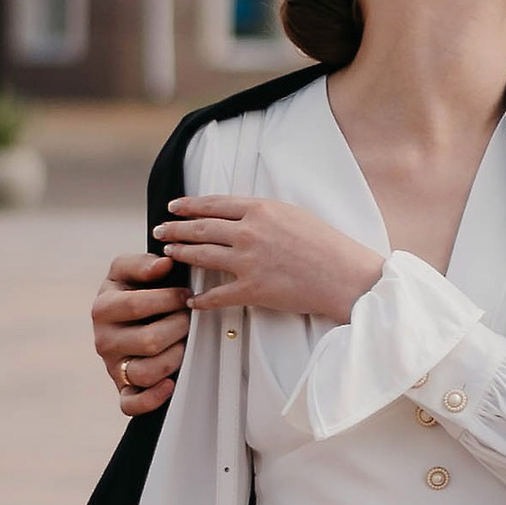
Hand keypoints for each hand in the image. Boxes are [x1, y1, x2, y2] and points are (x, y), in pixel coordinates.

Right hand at [95, 249, 188, 414]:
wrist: (128, 319)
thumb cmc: (133, 291)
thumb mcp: (129, 270)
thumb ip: (143, 263)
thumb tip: (164, 264)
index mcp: (103, 307)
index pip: (138, 305)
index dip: (169, 299)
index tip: (185, 295)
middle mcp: (103, 339)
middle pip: (148, 341)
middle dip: (178, 328)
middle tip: (188, 319)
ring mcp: (112, 367)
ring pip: (146, 372)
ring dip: (174, 357)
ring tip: (183, 343)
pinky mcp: (122, 389)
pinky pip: (131, 405)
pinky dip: (153, 398)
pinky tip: (170, 384)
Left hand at [155, 194, 381, 323]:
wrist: (345, 275)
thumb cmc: (326, 244)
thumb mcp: (294, 214)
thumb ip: (264, 213)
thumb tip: (241, 214)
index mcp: (261, 209)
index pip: (214, 204)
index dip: (189, 205)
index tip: (174, 207)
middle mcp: (249, 232)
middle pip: (201, 228)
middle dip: (176, 229)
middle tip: (160, 230)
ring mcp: (248, 262)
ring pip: (202, 256)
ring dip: (181, 254)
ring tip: (168, 254)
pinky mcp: (253, 290)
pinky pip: (217, 295)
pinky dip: (201, 299)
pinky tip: (191, 300)